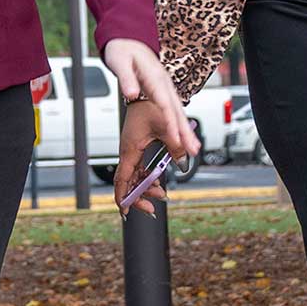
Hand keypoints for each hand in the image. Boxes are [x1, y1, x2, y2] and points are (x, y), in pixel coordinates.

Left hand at [100, 39, 200, 159]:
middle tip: (194, 149)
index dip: (171, 123)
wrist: (128, 40)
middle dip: (186, 131)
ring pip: (178, 111)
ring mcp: (166, 87)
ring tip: (193, 147)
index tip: (176, 139)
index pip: (165, 104)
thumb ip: (126, 79)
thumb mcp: (120, 62)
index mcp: (154, 77)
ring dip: (186, 130)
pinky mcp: (163, 90)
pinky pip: (174, 109)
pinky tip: (183, 134)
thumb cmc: (123, 50)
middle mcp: (164, 83)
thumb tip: (131, 94)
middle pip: (177, 111)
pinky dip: (180, 123)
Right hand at [112, 97, 184, 216]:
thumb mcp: (167, 128)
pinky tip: (158, 181)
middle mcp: (128, 153)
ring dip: (146, 187)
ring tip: (162, 193)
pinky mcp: (137, 149)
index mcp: (130, 150)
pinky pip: (139, 168)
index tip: (126, 211)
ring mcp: (132, 152)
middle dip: (139, 196)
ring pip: (135, 176)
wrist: (146, 94)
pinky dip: (147, 177)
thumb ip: (176, 148)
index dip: (123, 197)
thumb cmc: (150, 107)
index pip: (122, 180)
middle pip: (128, 182)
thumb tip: (184, 163)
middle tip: (152, 207)